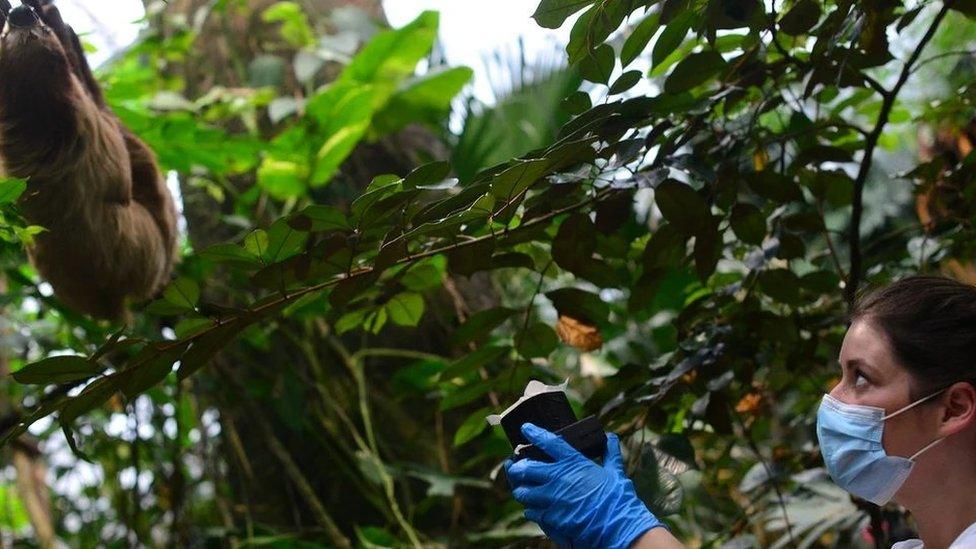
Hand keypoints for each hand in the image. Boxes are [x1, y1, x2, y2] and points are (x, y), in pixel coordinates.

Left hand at [504, 423, 664, 548]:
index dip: (534, 433)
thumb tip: (611, 437)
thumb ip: (610, 453)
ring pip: (523, 492)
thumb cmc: (618, 499)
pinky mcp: (552, 517)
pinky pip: (532, 512)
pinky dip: (530, 510)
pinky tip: (533, 509)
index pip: (549, 442)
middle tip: (515, 466)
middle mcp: (559, 478)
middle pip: (526, 468)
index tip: (525, 428)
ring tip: (522, 489)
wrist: (619, 527)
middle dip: (516, 467)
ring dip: (521, 489)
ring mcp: (553, 498)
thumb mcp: (616, 471)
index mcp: (574, 463)